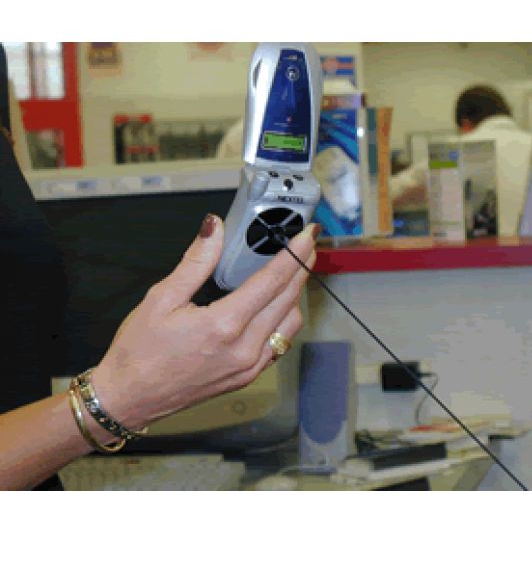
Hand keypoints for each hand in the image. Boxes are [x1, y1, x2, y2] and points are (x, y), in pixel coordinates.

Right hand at [91, 214, 318, 429]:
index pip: (272, 281)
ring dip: (294, 295)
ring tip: (292, 272)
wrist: (130, 398)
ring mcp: (249, 366)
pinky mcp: (248, 376)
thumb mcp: (161, 298)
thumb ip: (195, 261)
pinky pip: (279, 344)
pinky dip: (284, 320)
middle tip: (306, 245)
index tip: (307, 235)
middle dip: (301, 268)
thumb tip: (214, 227)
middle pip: (288, 300)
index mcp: (224, 325)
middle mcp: (244, 348)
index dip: (294, 254)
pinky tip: (275, 306)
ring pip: (290, 324)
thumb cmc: (139, 351)